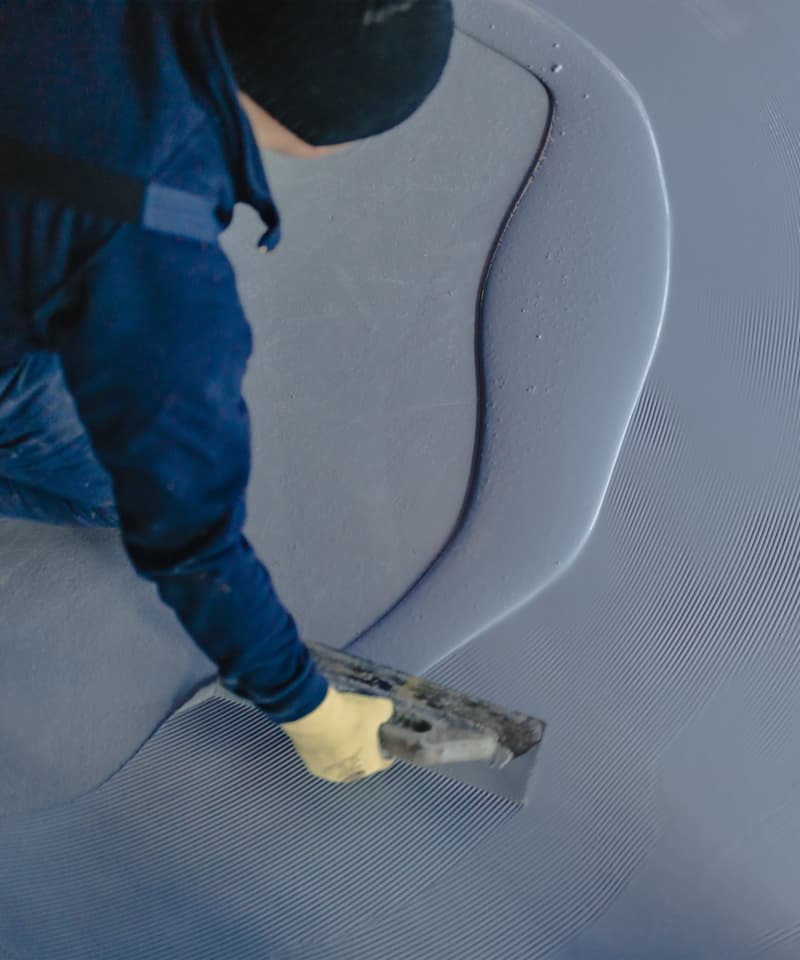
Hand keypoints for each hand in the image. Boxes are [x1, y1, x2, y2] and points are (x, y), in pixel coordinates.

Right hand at [279, 686, 394, 782]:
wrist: (315, 717)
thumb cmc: (351, 716)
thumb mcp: (377, 707)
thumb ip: (386, 712)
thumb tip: (385, 712)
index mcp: (370, 765)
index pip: (383, 762)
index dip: (384, 751)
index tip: (382, 740)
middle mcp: (349, 775)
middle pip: (360, 764)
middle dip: (361, 751)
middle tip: (359, 731)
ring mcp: (328, 773)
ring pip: (340, 763)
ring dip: (341, 752)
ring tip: (339, 732)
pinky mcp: (310, 766)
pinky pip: (323, 758)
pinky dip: (325, 749)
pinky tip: (324, 734)